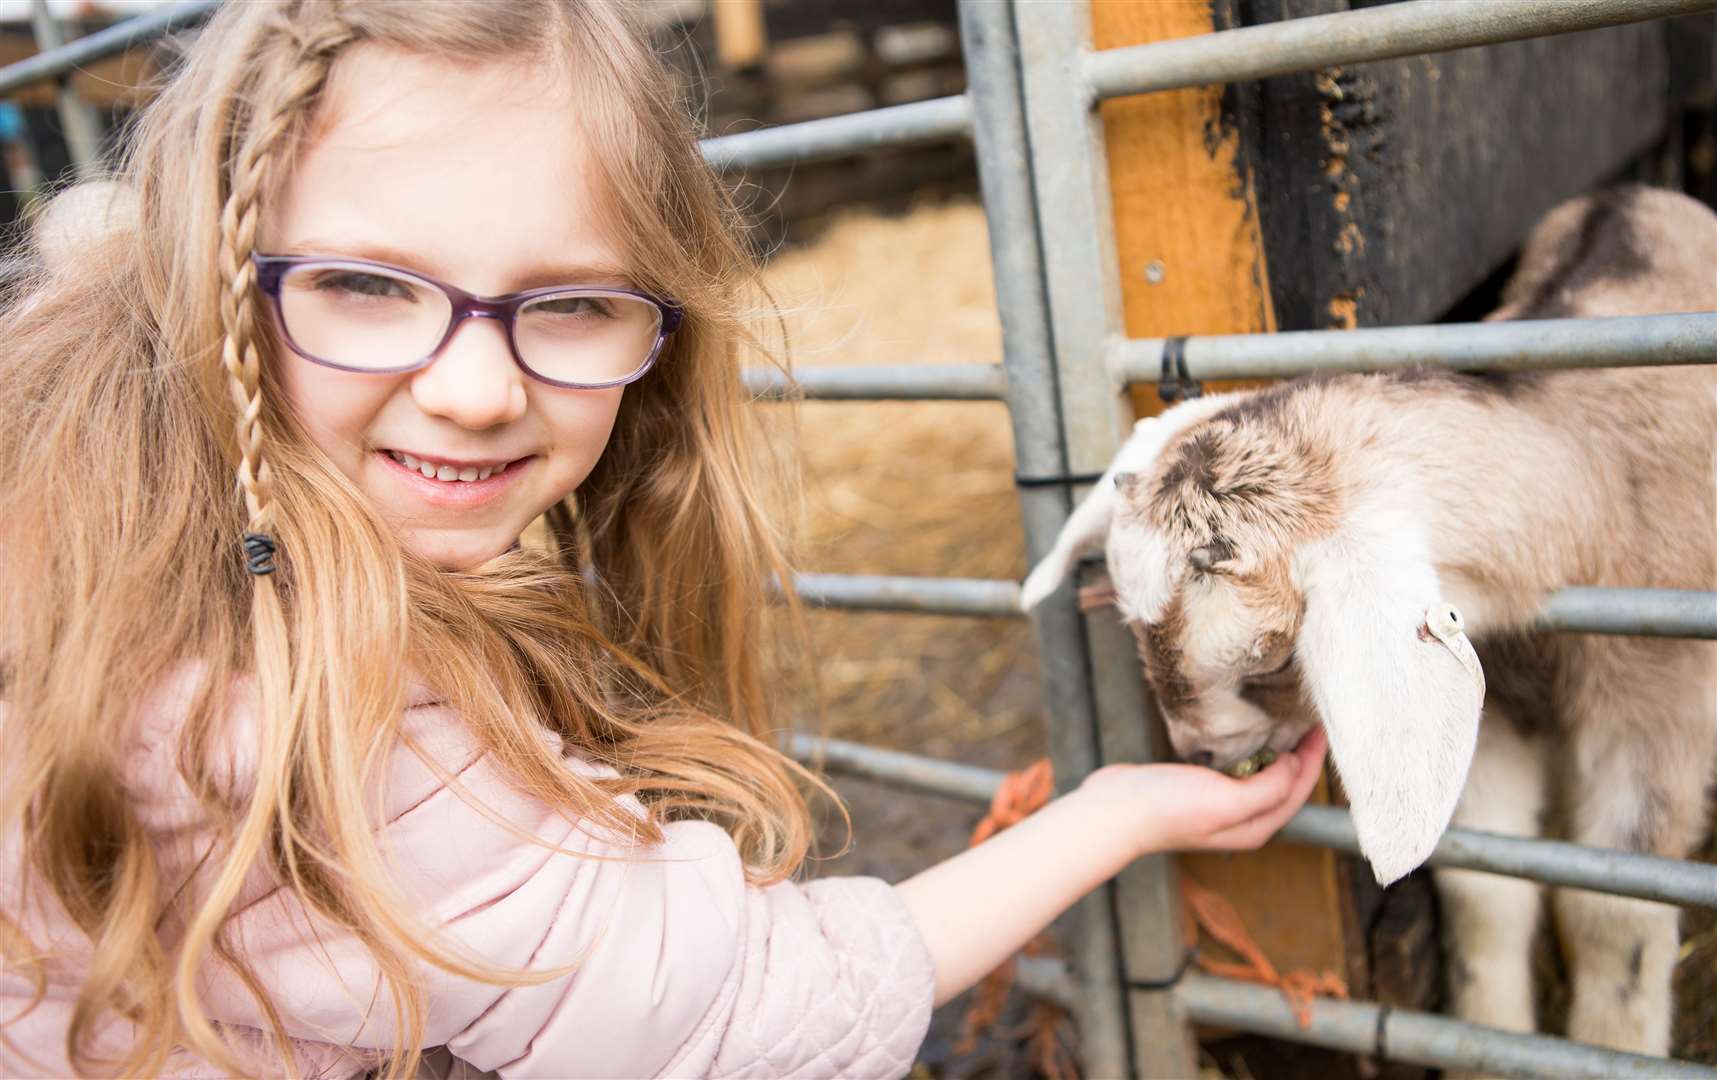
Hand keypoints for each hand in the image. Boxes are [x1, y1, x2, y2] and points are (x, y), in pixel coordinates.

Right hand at [1079, 726, 1327, 856]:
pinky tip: (1248, 733)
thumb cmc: (1168, 809)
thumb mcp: (1228, 800)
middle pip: (1285, 784)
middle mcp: (1242, 818)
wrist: (1115, 810)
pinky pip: (1238, 768)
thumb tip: (1293, 764)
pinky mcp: (1200, 787)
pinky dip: (1251, 750)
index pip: (1298, 791)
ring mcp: (1220, 803)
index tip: (1322, 726)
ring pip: (1263, 775)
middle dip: (1301, 755)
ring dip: (1278, 751)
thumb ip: (1268, 788)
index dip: (1314, 759)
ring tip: (1287, 722)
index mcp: (1255, 827)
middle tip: (1309, 719)